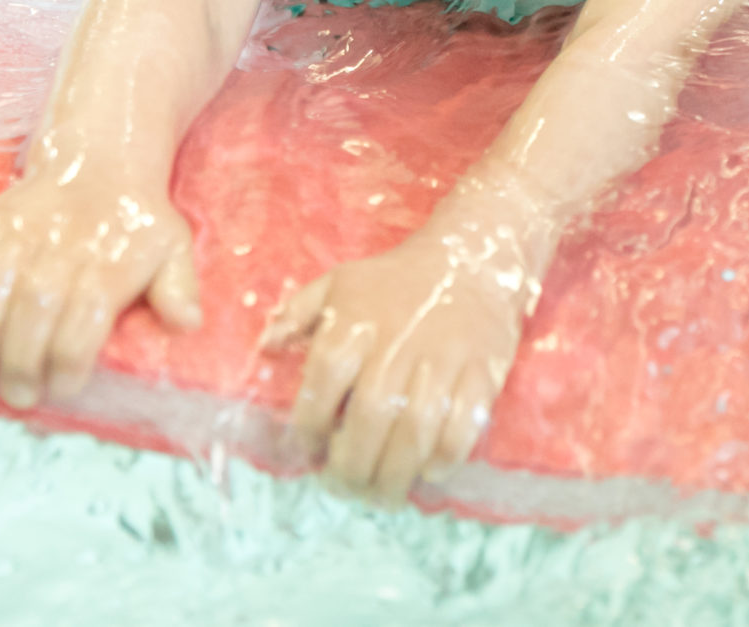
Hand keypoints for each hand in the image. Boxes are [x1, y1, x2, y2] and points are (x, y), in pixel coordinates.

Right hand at [0, 169, 201, 409]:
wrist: (103, 158)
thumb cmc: (137, 217)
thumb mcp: (173, 247)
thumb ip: (178, 288)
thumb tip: (188, 323)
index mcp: (110, 263)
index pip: (84, 323)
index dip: (70, 362)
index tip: (63, 389)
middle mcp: (63, 250)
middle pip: (35, 313)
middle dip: (21, 361)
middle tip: (18, 395)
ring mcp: (22, 235)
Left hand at [259, 221, 531, 504]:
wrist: (476, 256)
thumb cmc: (398, 278)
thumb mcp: (340, 282)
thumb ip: (296, 313)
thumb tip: (264, 347)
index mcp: (356, 326)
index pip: (322, 388)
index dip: (310, 429)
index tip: (311, 449)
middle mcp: (397, 346)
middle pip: (367, 419)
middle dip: (351, 466)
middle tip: (346, 485)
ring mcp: (444, 362)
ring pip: (414, 431)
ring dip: (394, 472)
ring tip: (383, 493)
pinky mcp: (484, 373)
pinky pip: (464, 426)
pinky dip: (445, 455)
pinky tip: (430, 468)